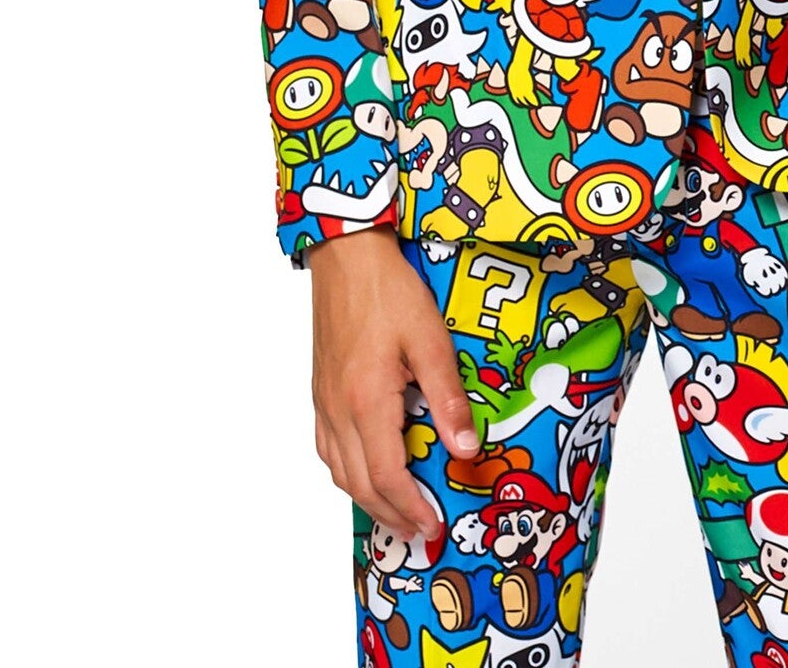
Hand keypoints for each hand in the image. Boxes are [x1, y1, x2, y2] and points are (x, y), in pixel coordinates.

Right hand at [308, 226, 479, 537]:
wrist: (347, 256)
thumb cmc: (390, 291)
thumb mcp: (431, 339)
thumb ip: (447, 396)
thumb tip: (466, 448)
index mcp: (367, 402)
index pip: (387, 476)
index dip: (410, 508)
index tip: (431, 526)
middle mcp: (339, 410)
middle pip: (359, 483)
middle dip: (391, 515)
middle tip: (419, 530)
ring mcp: (324, 402)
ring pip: (338, 470)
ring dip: (367, 498)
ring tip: (397, 510)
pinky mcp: (320, 390)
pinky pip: (327, 447)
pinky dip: (347, 471)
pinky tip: (366, 468)